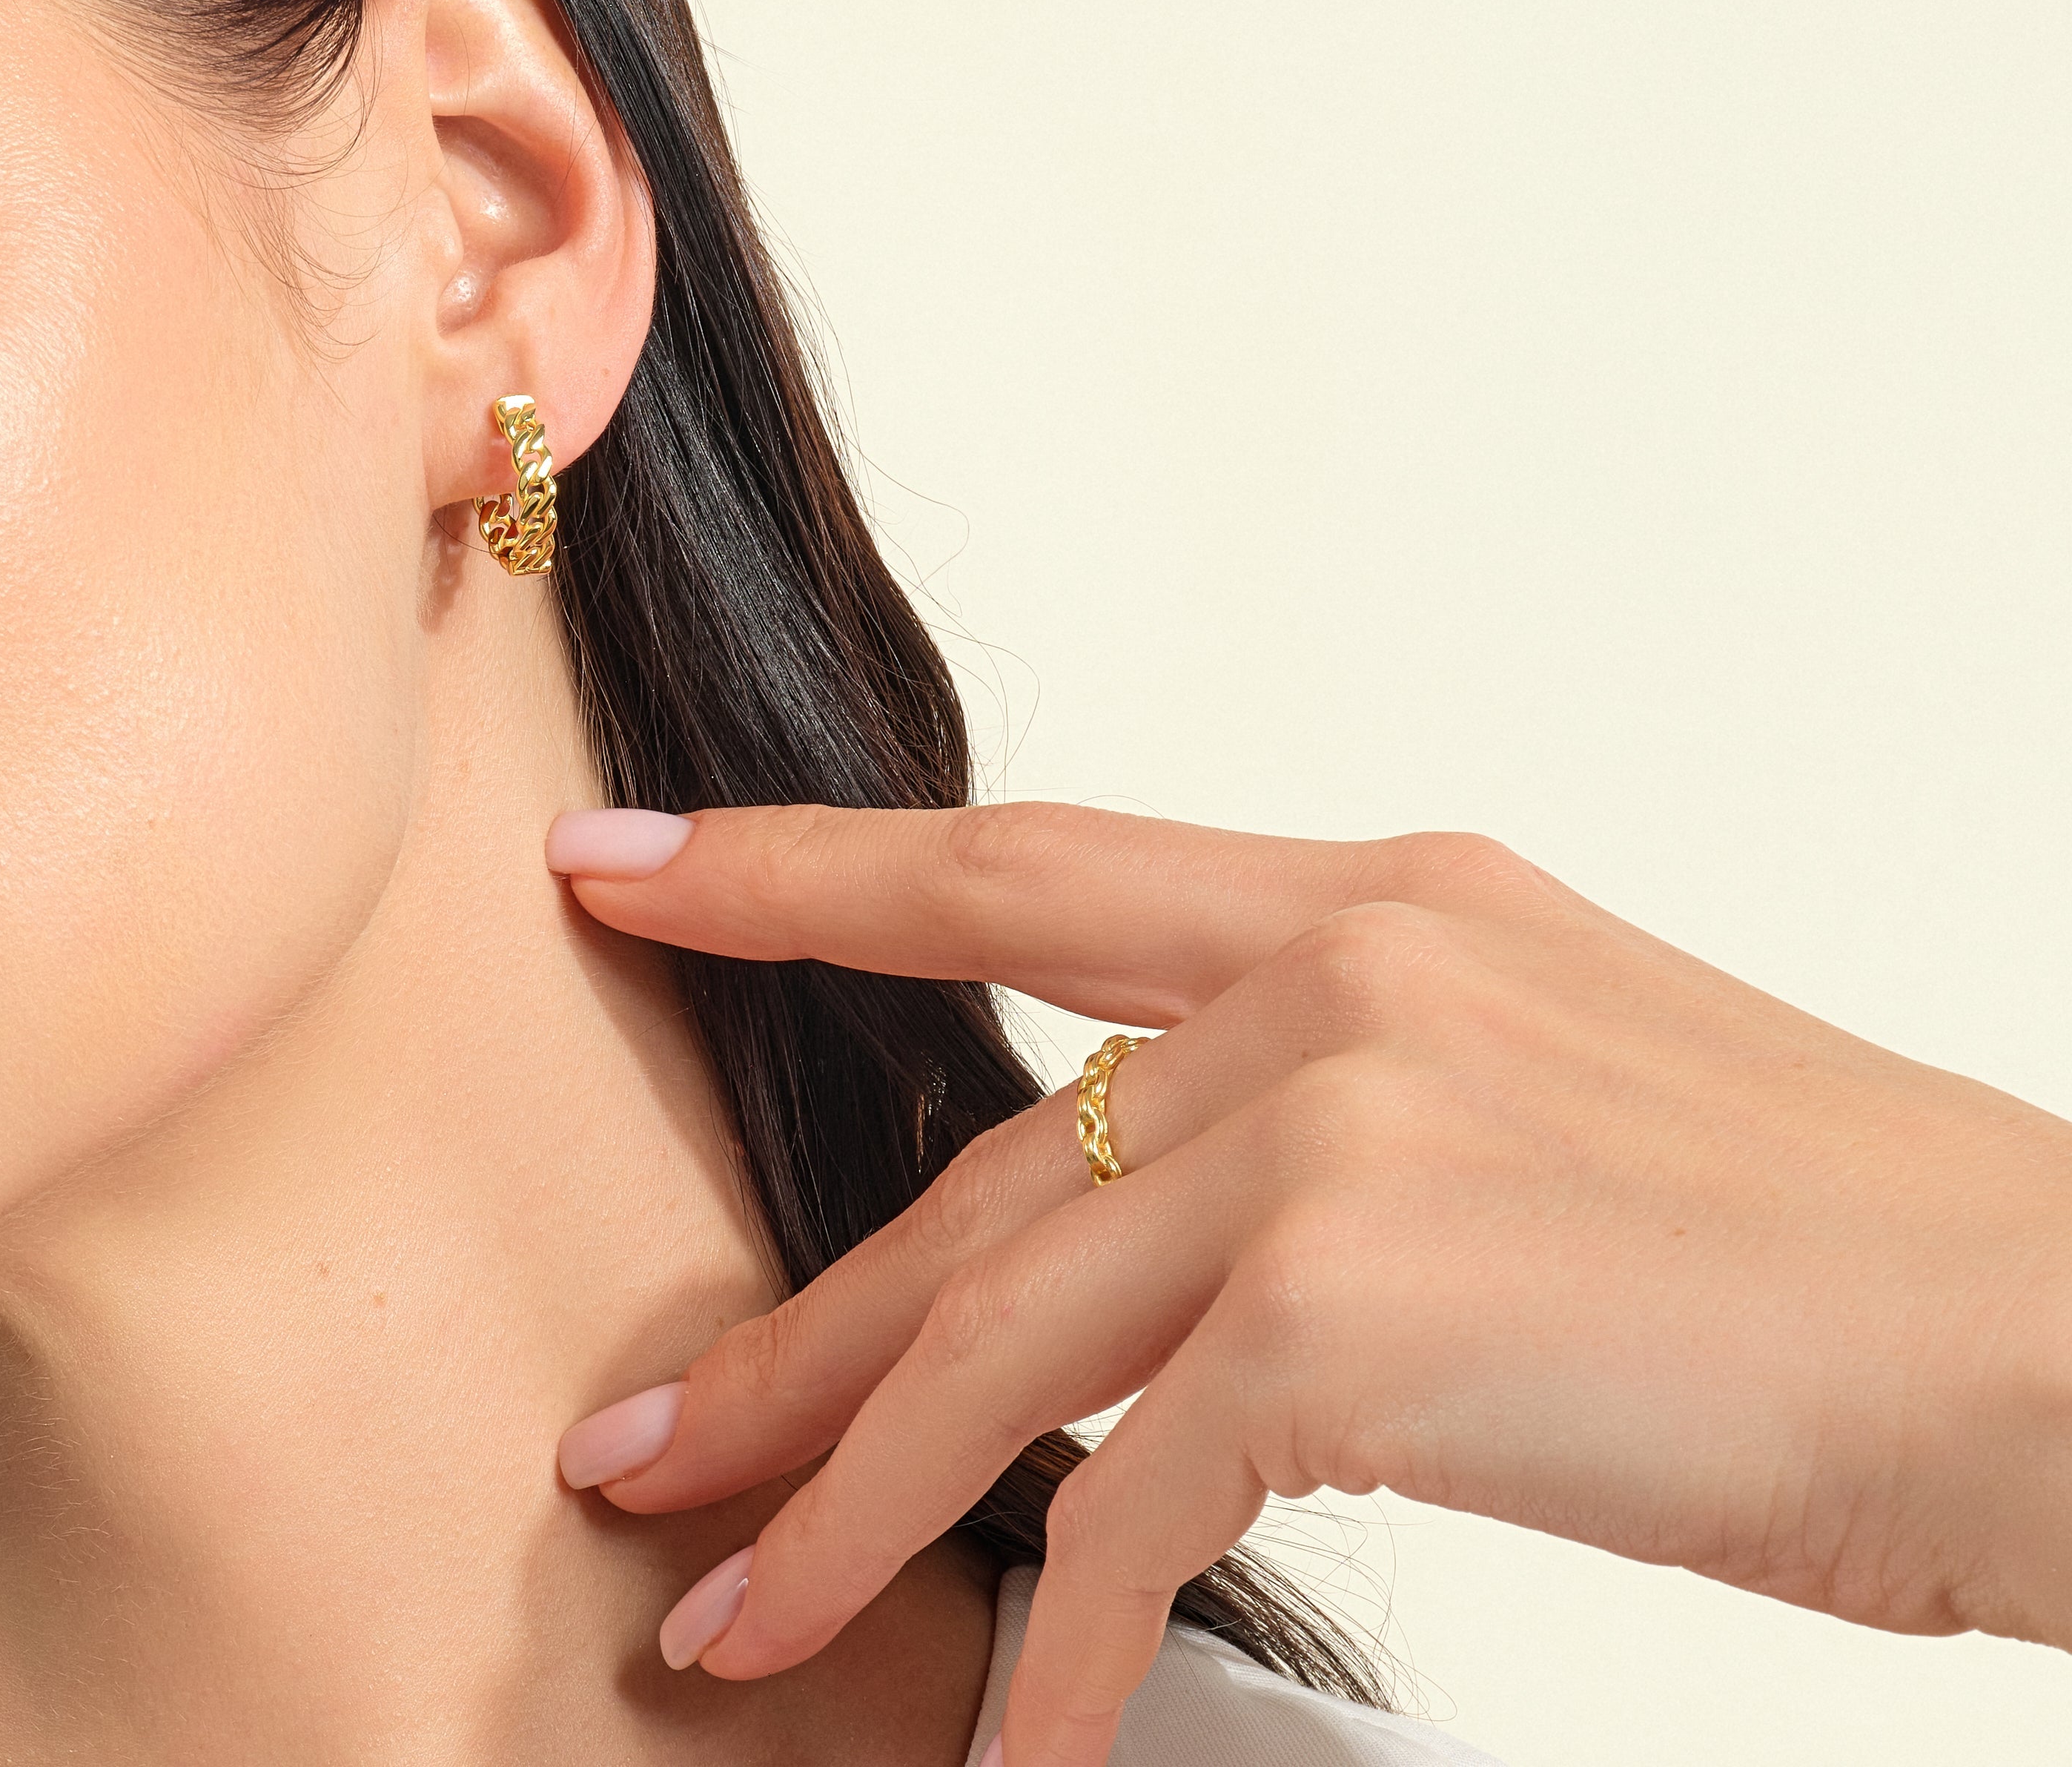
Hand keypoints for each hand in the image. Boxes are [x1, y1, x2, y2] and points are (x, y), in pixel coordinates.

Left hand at [546, 804, 2071, 1766]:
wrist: (2069, 1345)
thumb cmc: (1826, 1257)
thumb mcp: (1546, 1095)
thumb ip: (1329, 1114)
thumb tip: (1158, 1254)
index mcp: (1371, 905)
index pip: (1017, 869)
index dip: (798, 870)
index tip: (619, 877)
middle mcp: (1331, 981)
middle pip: (972, 1173)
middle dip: (794, 1335)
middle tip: (641, 1441)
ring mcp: (1335, 1132)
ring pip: (1001, 1342)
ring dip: (850, 1506)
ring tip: (733, 1623)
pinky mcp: (1354, 1311)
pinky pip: (1132, 1509)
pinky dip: (1061, 1654)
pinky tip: (1014, 1763)